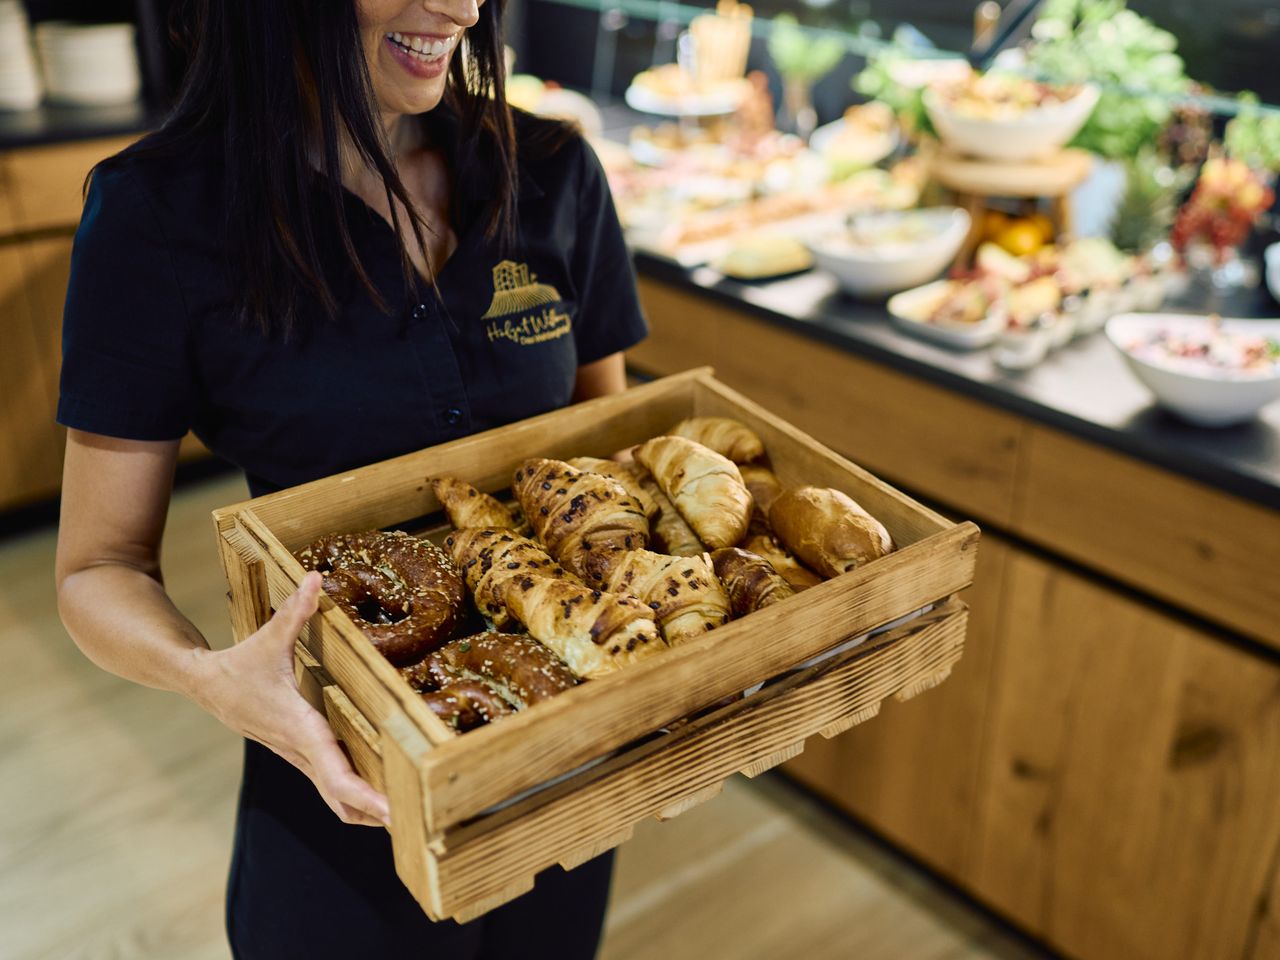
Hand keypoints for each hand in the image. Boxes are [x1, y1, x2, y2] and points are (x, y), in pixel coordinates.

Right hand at [189, 571, 390, 827]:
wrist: (205, 686)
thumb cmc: (239, 665)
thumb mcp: (268, 638)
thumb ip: (296, 611)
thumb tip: (316, 578)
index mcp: (301, 729)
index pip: (336, 774)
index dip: (364, 795)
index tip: (391, 811)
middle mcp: (303, 751)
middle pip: (342, 799)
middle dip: (377, 814)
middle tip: (419, 823)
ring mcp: (301, 759)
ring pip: (336, 800)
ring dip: (367, 812)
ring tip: (410, 817)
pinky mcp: (301, 756)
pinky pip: (332, 787)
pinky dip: (354, 799)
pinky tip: (381, 800)